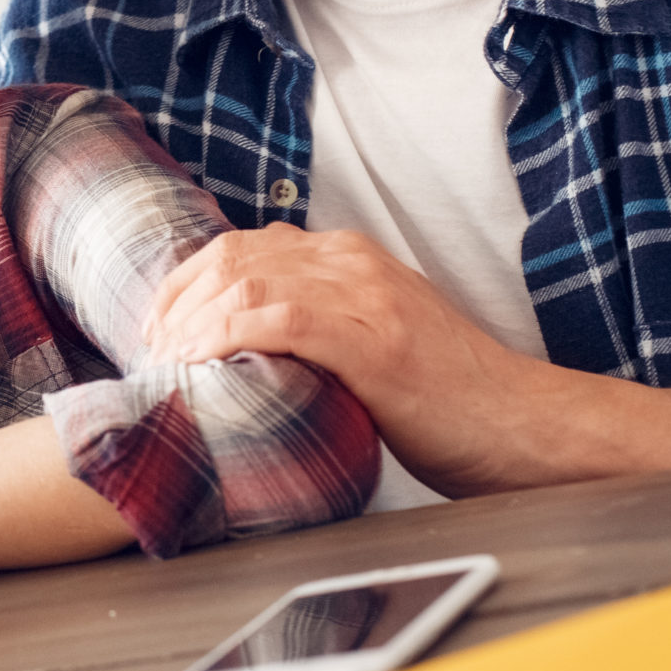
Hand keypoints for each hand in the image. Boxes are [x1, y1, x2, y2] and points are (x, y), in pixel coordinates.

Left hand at [147, 224, 543, 496]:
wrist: (519, 425)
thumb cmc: (447, 399)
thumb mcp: (375, 340)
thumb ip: (322, 323)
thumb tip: (246, 346)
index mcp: (351, 257)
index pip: (244, 245)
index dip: (187, 282)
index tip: (159, 325)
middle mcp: (353, 262)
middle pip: (233, 256)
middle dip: (177, 301)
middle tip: (151, 347)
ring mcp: (364, 296)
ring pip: (247, 281)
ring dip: (192, 321)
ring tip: (166, 361)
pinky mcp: (372, 339)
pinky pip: (278, 319)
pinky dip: (226, 335)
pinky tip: (200, 361)